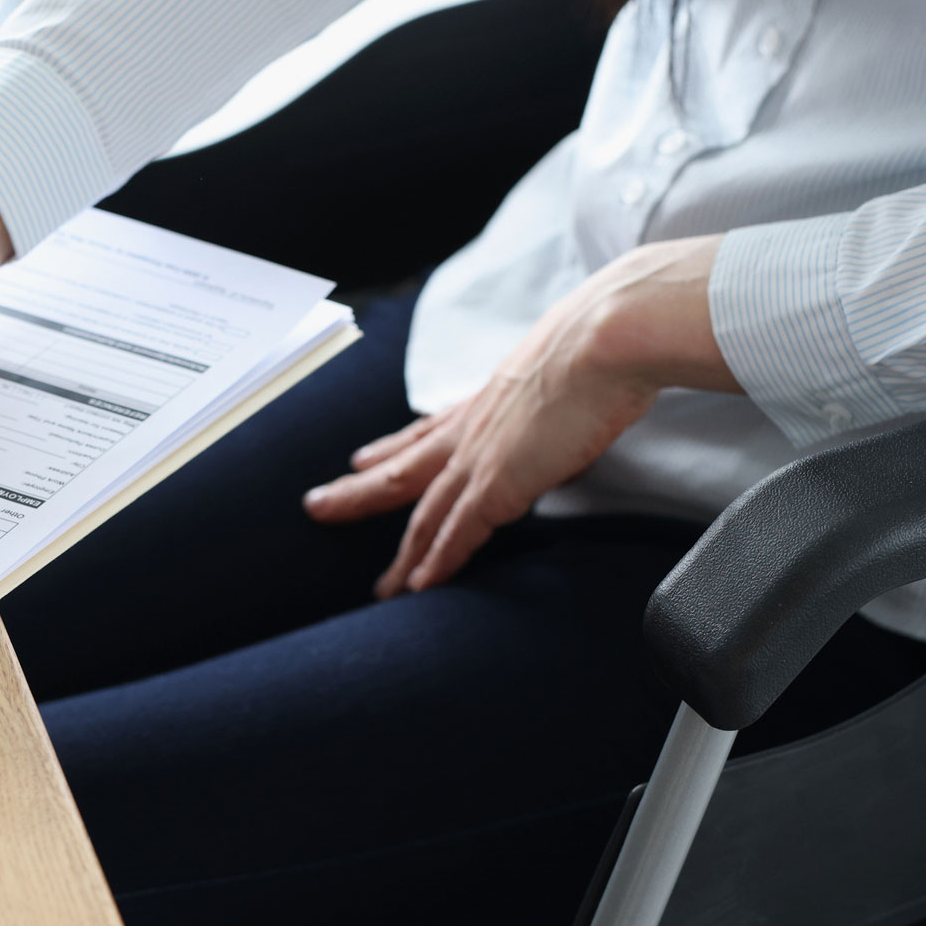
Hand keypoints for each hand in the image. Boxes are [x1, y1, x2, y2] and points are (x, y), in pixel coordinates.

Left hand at [304, 236, 738, 596]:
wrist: (606, 339)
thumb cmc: (601, 344)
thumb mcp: (563, 365)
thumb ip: (554, 391)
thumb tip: (579, 400)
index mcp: (485, 401)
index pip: (427, 431)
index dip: (392, 447)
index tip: (361, 458)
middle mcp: (471, 429)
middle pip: (400, 471)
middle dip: (358, 493)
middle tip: (319, 508)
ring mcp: (479, 458)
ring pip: (422, 513)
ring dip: (400, 554)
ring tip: (380, 587)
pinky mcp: (497, 484)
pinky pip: (456, 532)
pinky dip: (437, 561)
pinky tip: (417, 587)